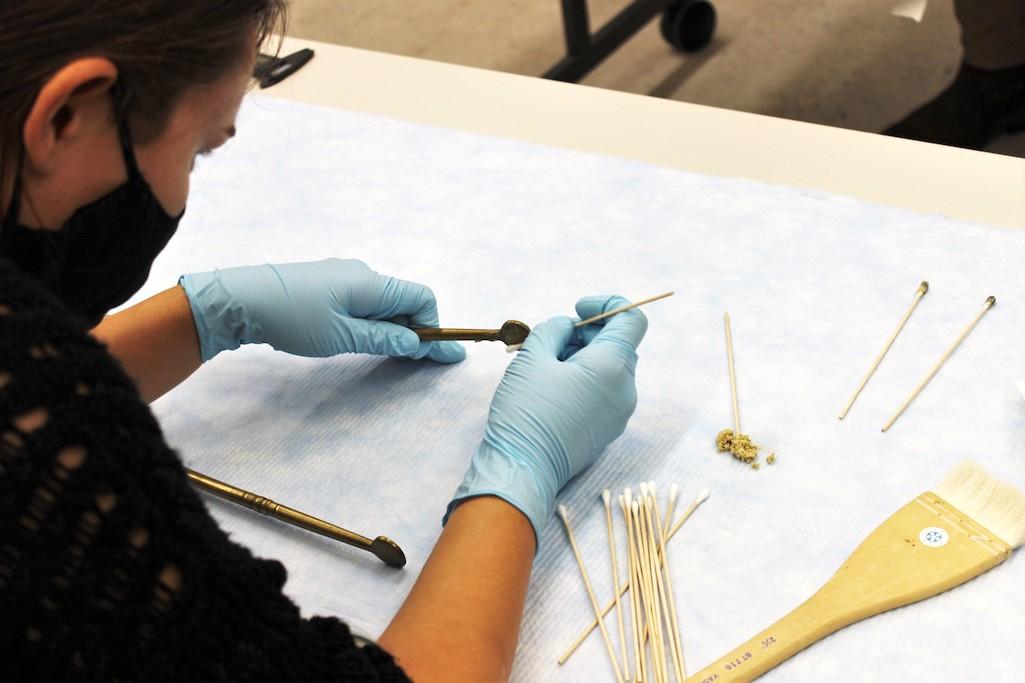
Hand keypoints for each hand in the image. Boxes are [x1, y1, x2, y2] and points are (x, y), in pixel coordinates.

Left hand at [179, 258, 464, 363]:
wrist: (240, 300)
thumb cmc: (292, 318)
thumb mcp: (343, 336)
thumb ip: (384, 339)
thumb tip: (418, 343)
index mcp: (371, 283)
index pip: (422, 299)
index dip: (433, 327)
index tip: (435, 355)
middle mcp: (362, 274)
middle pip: (405, 302)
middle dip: (417, 331)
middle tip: (423, 362)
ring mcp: (344, 278)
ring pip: (384, 304)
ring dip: (394, 329)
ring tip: (392, 356)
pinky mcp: (327, 285)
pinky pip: (364, 303)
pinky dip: (374, 322)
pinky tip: (364, 340)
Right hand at [445, 295, 646, 545]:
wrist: (523, 469)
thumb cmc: (526, 411)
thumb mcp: (533, 356)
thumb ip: (554, 329)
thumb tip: (568, 328)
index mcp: (612, 366)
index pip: (631, 319)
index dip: (606, 305)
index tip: (577, 309)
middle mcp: (625, 389)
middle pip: (619, 344)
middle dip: (587, 333)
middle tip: (552, 340)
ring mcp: (619, 413)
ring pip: (610, 369)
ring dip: (583, 357)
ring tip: (546, 366)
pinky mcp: (607, 430)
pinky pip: (604, 393)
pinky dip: (584, 380)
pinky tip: (552, 389)